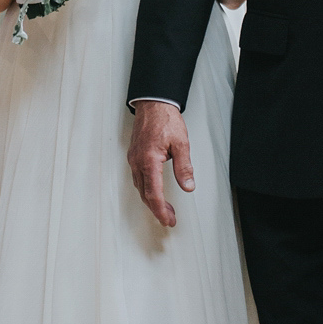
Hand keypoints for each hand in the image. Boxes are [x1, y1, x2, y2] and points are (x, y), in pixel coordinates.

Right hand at [127, 100, 193, 228]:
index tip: (168, 219)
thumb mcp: (181, 143)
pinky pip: (138, 178)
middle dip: (157, 209)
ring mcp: (134, 159)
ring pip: (140, 187)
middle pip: (145, 194)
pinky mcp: (134, 156)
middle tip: (169, 219)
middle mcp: (138, 162)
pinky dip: (146, 189)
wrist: (153, 104)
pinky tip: (154, 191)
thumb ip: (184, 167)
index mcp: (149, 160)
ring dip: (151, 200)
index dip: (161, 210)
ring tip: (164, 208)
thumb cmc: (165, 119)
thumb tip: (188, 185)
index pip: (154, 193)